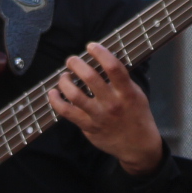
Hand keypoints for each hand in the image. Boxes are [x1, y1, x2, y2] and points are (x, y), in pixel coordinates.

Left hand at [48, 42, 165, 175]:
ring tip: (64, 76)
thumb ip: (122, 81)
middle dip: (76, 64)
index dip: (100, 53)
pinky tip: (53, 93)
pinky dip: (56, 101)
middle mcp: (112, 103)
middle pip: (90, 77)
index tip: (91, 46)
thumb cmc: (138, 116)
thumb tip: (104, 61)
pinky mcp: (87, 126)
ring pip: (75, 94)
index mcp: (127, 92)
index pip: (113, 67)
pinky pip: (67, 112)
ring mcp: (98, 116)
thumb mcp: (137, 95)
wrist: (138, 146)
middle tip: (71, 60)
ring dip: (65, 81)